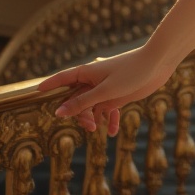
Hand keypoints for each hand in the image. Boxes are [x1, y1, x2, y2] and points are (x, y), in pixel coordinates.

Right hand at [36, 47, 175, 134]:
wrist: (159, 63)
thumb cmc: (132, 72)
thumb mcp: (105, 91)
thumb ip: (82, 103)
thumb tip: (59, 113)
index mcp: (88, 73)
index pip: (63, 79)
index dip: (50, 85)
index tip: (36, 92)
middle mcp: (95, 80)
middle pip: (76, 100)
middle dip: (79, 115)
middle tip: (90, 126)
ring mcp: (106, 88)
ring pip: (91, 107)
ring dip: (94, 119)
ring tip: (101, 129)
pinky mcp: (118, 94)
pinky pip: (107, 110)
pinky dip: (109, 120)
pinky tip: (113, 131)